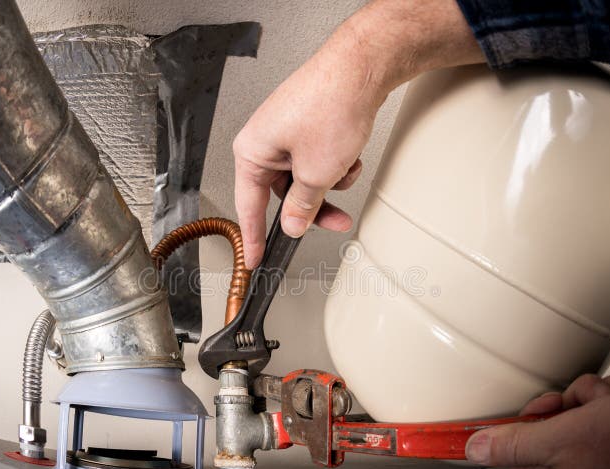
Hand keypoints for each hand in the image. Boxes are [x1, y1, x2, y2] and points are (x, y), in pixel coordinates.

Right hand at [233, 25, 376, 267]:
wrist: (361, 67)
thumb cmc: (330, 104)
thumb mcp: (316, 172)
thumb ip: (301, 206)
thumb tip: (293, 224)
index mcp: (252, 151)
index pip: (248, 206)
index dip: (253, 238)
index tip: (254, 259)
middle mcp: (265, 140)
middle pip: (284, 194)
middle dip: (313, 206)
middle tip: (334, 220)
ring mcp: (287, 132)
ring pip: (306, 178)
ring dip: (330, 182)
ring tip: (346, 169)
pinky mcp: (308, 126)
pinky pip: (318, 160)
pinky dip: (337, 163)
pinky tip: (350, 155)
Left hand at [465, 373, 609, 468]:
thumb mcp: (564, 439)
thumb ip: (514, 442)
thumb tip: (473, 448)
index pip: (503, 451)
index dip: (512, 424)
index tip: (530, 413)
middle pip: (542, 420)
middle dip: (569, 403)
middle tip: (587, 411)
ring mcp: (594, 455)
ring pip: (576, 405)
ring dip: (599, 397)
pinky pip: (604, 403)